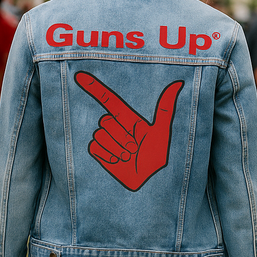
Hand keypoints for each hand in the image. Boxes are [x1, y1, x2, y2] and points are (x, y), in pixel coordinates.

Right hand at [75, 71, 183, 191]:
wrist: (148, 181)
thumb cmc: (156, 157)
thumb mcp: (162, 132)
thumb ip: (166, 108)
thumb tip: (177, 84)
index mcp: (128, 119)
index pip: (108, 99)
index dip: (94, 87)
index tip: (79, 76)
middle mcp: (115, 127)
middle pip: (105, 122)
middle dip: (121, 137)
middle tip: (134, 149)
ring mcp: (106, 140)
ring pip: (99, 135)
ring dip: (116, 148)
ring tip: (128, 156)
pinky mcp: (99, 152)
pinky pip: (94, 147)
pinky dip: (107, 156)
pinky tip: (117, 162)